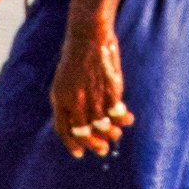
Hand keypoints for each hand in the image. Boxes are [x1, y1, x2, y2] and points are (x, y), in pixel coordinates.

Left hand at [55, 28, 129, 158]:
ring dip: (110, 133)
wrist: (87, 35)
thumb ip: (68, 101)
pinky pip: (117, 112)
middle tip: (102, 150)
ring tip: (116, 134)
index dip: (72, 144)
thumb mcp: (64, 80)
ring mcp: (92, 95)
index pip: (63, 129)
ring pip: (102, 125)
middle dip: (93, 144)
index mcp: (60, 98)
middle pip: (83, 132)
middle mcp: (74, 100)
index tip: (80, 153)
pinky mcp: (109, 89)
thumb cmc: (76, 57)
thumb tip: (77, 122)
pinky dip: (123, 119)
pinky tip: (128, 119)